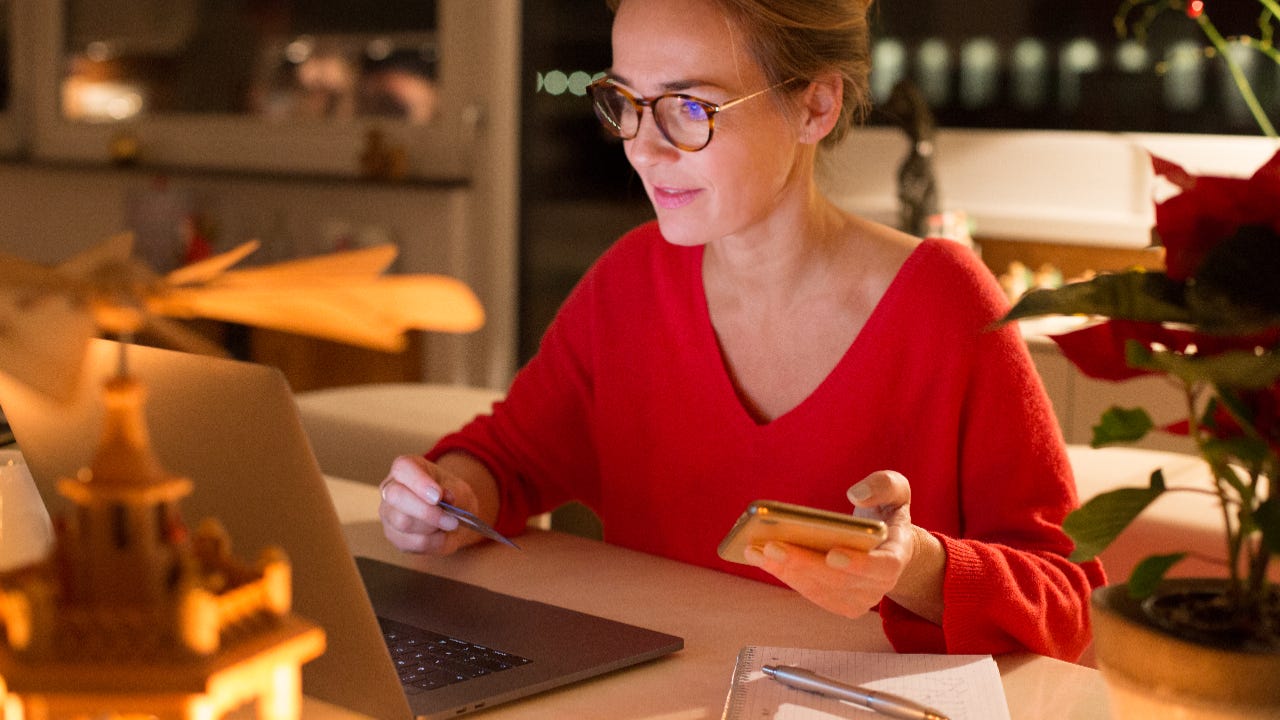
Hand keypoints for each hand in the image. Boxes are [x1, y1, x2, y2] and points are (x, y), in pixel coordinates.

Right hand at [379, 455, 480, 554]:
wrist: (454, 516)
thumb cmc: (452, 495)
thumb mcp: (459, 488)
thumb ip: (453, 491)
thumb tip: (445, 497)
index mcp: (405, 468)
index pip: (403, 469)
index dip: (419, 482)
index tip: (438, 496)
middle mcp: (390, 488)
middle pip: (396, 497)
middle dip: (426, 511)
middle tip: (451, 519)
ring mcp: (388, 513)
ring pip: (403, 522)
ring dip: (433, 527)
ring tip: (449, 524)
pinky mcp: (393, 536)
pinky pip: (411, 542)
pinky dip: (432, 542)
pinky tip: (441, 535)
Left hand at [744, 470, 943, 622]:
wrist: (885, 544)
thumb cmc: (886, 513)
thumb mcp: (895, 491)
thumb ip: (884, 485)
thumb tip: (856, 495)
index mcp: (897, 556)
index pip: (883, 567)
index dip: (859, 564)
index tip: (832, 553)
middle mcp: (879, 586)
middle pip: (839, 581)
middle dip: (803, 563)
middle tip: (771, 545)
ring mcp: (858, 599)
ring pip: (819, 589)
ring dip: (785, 571)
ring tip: (755, 549)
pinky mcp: (838, 603)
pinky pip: (809, 591)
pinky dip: (784, 574)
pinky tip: (759, 556)